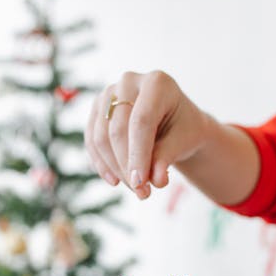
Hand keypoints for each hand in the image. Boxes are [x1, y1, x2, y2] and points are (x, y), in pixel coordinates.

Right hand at [85, 71, 208, 199]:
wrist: (174, 123)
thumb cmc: (182, 130)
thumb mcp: (183, 141)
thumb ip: (167, 157)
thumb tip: (156, 181)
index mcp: (157, 82)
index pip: (141, 121)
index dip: (138, 155)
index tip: (141, 185)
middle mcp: (129, 82)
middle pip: (118, 130)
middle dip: (127, 166)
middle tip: (142, 193)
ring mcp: (108, 94)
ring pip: (101, 137)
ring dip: (115, 169)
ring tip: (135, 189)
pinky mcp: (97, 110)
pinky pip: (91, 141)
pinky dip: (101, 164)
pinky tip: (114, 180)